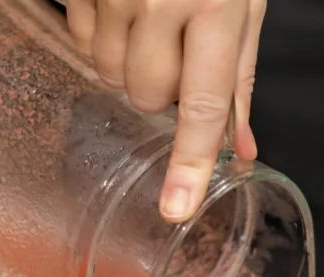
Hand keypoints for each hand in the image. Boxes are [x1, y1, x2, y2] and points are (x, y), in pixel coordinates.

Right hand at [65, 0, 265, 222]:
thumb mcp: (242, 3)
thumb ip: (239, 76)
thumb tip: (241, 147)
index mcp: (213, 4)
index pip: (203, 105)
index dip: (190, 162)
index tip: (177, 208)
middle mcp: (160, 1)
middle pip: (148, 97)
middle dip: (162, 85)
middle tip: (177, 41)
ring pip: (109, 76)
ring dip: (127, 62)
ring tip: (148, 18)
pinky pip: (81, 41)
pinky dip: (99, 34)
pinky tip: (120, 5)